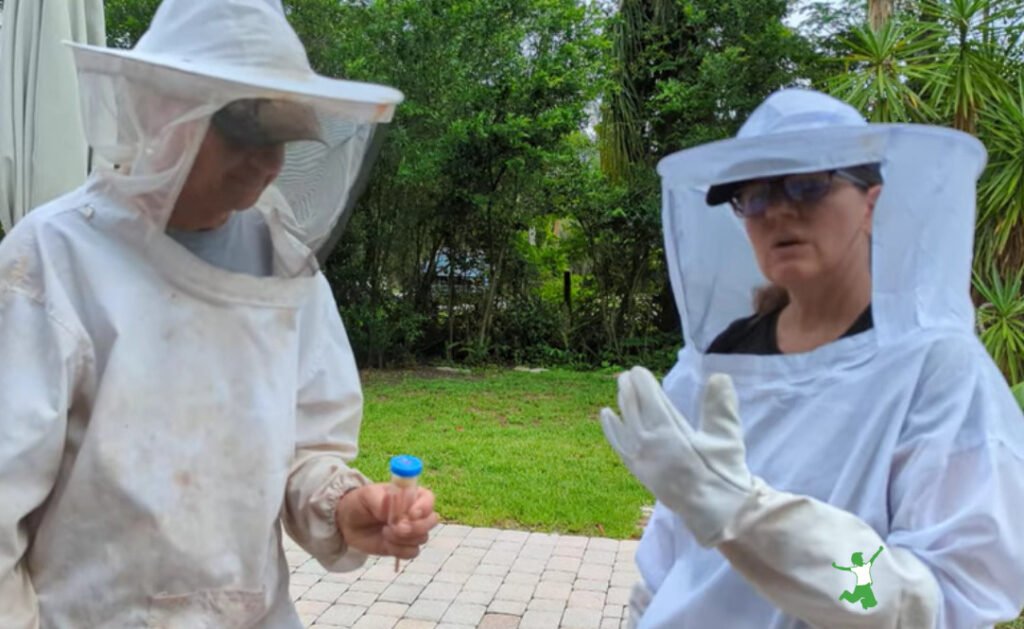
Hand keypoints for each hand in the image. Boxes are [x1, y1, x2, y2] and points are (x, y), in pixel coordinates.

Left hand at [335, 483, 438, 558]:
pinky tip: (386, 543)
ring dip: (404, 538)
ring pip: (422, 538)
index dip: (424, 507)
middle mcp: (415, 513)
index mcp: (410, 494)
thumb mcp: (367, 495)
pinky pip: (412, 552)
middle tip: (397, 528)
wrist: (347, 522)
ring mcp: (410, 531)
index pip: (428, 498)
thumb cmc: (360, 502)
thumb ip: (382, 501)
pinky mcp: (403, 546)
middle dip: (417, 527)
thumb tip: (395, 512)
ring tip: (384, 532)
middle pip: (432, 520)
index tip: (411, 513)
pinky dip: (399, 550)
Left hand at [600, 366, 754, 546]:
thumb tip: (719, 377)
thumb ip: (721, 407)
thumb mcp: (726, 438)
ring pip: (625, 425)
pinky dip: (611, 428)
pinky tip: (607, 416)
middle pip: (634, 410)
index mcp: (670, 435)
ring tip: (620, 389)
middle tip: (626, 375)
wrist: (716, 512)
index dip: (643, 384)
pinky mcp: (639, 472)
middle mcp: (649, 446)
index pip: (650, 401)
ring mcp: (641, 460)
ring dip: (622, 405)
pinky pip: (618, 445)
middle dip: (629, 390)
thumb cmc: (723, 473)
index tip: (638, 370)